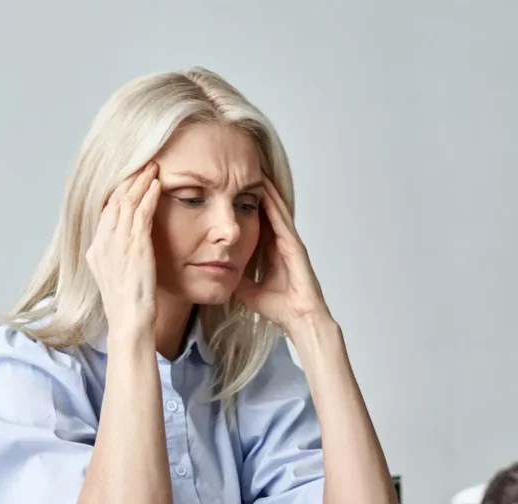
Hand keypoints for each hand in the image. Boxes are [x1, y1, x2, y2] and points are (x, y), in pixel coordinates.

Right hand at [86, 162, 161, 340]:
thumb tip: (125, 247)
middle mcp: (103, 243)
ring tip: (152, 167)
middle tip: (143, 164)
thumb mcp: (116, 276)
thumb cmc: (128, 304)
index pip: (106, 211)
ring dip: (140, 182)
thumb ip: (117, 258)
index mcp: (96, 249)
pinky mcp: (135, 247)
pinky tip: (157, 185)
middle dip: (129, 180)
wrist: (129, 320)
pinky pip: (141, 214)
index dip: (118, 192)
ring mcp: (117, 244)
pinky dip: (149, 197)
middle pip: (115, 201)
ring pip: (127, 203)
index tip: (130, 178)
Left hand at [235, 177, 331, 333]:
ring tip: (254, 170)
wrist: (299, 319)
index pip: (257, 222)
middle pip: (266, 211)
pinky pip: (282, 219)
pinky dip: (274, 203)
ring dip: (266, 190)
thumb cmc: (280, 308)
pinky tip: (265, 188)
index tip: (232, 189)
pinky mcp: (295, 246)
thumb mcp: (249, 290)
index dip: (246, 206)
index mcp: (272, 252)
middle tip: (243, 170)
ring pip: (276, 210)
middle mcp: (281, 243)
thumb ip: (237, 278)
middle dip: (256, 191)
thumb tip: (218, 271)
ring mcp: (290, 243)